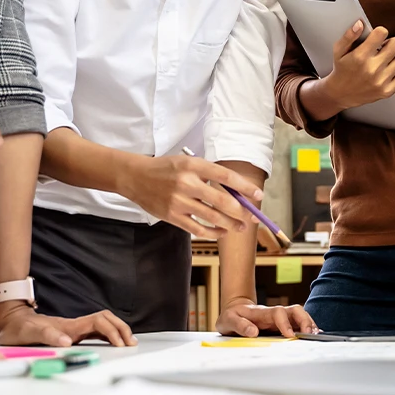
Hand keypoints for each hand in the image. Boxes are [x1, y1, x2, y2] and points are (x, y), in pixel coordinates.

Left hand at [0, 303, 136, 346]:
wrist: (12, 321)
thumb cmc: (19, 328)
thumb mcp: (29, 333)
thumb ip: (49, 336)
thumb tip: (68, 342)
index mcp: (69, 326)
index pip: (99, 323)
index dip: (112, 332)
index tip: (120, 344)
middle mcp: (75, 325)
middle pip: (107, 320)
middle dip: (122, 329)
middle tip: (131, 343)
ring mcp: (76, 328)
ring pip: (104, 323)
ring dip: (118, 330)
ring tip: (129, 342)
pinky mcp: (74, 332)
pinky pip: (97, 330)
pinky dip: (110, 334)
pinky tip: (114, 342)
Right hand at [121, 155, 261, 239]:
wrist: (135, 177)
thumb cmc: (167, 169)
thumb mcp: (188, 163)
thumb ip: (209, 175)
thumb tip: (237, 193)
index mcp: (194, 165)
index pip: (226, 177)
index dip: (245, 187)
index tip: (258, 195)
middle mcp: (187, 183)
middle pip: (222, 201)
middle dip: (242, 211)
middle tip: (253, 217)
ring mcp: (179, 201)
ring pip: (212, 217)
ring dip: (231, 224)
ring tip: (241, 227)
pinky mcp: (172, 216)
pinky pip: (197, 228)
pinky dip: (213, 232)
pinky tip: (222, 232)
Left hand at [216, 299, 317, 337]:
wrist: (234, 310)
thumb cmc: (232, 316)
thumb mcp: (229, 321)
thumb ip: (240, 325)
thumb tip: (253, 331)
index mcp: (262, 313)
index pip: (278, 313)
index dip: (286, 323)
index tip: (290, 335)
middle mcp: (274, 313)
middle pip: (295, 310)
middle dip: (304, 320)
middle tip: (309, 334)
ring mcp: (279, 318)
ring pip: (299, 315)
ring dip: (309, 323)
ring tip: (315, 335)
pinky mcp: (282, 324)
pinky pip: (298, 323)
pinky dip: (307, 327)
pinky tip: (313, 335)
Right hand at [319, 21, 394, 109]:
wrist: (341, 94)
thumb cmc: (341, 69)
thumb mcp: (339, 51)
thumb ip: (349, 36)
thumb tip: (360, 24)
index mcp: (360, 56)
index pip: (382, 33)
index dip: (380, 32)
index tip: (377, 38)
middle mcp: (372, 69)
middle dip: (391, 43)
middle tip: (384, 48)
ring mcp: (381, 81)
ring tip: (387, 59)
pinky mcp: (387, 91)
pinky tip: (390, 69)